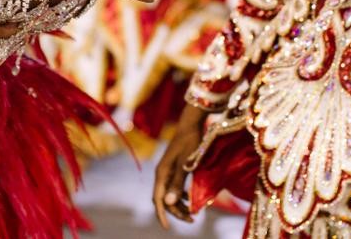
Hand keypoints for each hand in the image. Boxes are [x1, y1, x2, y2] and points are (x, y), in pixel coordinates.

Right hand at [153, 104, 208, 227]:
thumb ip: (177, 183)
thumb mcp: (185, 165)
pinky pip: (173, 186)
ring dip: (178, 205)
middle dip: (175, 212)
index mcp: (162, 173)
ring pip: (169, 194)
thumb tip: (169, 203)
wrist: (191, 123)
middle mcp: (161, 173)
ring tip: (192, 214)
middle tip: (191, 220)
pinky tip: (189, 198)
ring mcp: (167, 170)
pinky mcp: (173, 167)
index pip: (158, 200)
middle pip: (163, 199)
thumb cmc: (190, 142)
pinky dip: (180, 195)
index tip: (168, 228)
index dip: (162, 215)